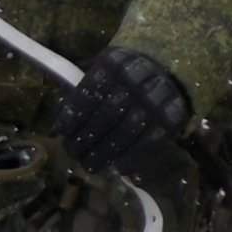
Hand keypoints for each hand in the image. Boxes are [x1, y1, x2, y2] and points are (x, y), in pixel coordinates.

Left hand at [55, 44, 198, 182]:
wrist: (168, 70)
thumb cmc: (125, 74)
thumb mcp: (105, 70)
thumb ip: (85, 92)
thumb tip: (58, 128)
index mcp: (114, 63)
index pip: (88, 93)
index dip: (72, 116)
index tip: (61, 133)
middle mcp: (136, 79)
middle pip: (106, 114)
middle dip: (86, 138)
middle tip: (73, 153)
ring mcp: (156, 98)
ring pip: (125, 130)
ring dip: (104, 152)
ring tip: (89, 164)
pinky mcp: (172, 116)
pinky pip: (148, 141)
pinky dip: (130, 157)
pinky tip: (117, 168)